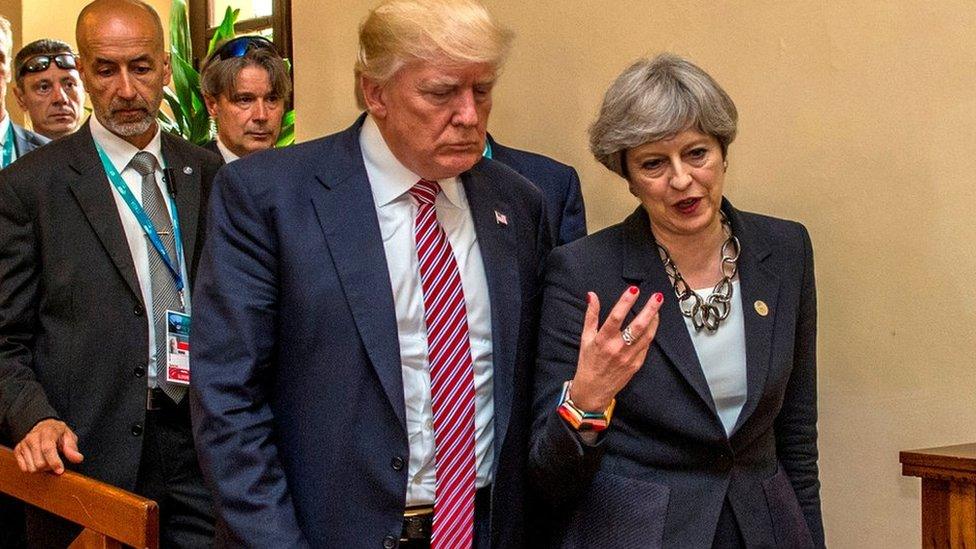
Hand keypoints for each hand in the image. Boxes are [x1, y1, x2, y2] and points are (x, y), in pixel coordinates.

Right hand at [14, 419, 83, 474]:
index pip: (48, 448)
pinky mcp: (17, 450)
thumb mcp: (68, 437)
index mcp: (47, 432)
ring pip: (31, 467)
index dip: (54, 462)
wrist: (42, 425)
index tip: (60, 471)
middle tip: (55, 462)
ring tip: (47, 461)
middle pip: (39, 462)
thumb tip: (78, 459)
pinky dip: (32, 468)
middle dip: (50, 467)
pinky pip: (24, 468)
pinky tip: (38, 461)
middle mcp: (32, 437)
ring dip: (41, 469)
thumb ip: (72, 448)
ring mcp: (23, 444)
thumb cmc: (58, 433)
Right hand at [569, 286, 663, 411]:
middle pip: (637, 326)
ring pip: (646, 336)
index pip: (616, 317)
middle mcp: (617, 348)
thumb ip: (591, 315)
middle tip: (657, 297)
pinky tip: (652, 324)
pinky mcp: (636, 364)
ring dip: (654, 320)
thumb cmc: (588, 362)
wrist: (593, 390)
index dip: (626, 302)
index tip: (634, 289)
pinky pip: (646, 346)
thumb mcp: (585, 338)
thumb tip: (592, 296)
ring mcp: (629, 357)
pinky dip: (650, 333)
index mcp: (603, 340)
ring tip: (657, 308)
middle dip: (649, 309)